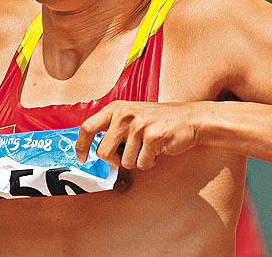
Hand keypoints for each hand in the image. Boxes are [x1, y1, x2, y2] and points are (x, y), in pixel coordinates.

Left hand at [75, 101, 198, 169]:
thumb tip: (94, 149)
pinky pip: (142, 164)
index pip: (88, 127)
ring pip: (124, 162)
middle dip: (114, 161)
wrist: (190, 119)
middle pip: (103, 152)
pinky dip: (150, 162)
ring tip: (148, 148)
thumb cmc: (160, 121)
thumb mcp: (133, 116)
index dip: (81, 145)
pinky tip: (158, 150)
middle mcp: (124, 114)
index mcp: (117, 108)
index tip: (82, 158)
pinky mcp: (152, 137)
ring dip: (137, 161)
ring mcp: (138, 125)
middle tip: (127, 157)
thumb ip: (114, 127)